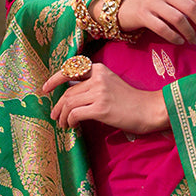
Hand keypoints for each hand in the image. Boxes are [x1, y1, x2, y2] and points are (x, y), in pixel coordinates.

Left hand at [41, 61, 168, 132]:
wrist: (150, 109)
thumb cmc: (131, 100)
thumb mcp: (111, 84)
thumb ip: (92, 85)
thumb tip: (70, 96)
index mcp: (99, 69)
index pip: (70, 70)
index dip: (54, 79)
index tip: (45, 88)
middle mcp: (98, 78)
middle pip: (68, 92)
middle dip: (58, 106)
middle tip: (55, 116)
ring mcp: (99, 93)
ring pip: (69, 103)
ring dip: (62, 116)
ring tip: (63, 124)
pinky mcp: (101, 108)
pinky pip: (75, 114)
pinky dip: (70, 121)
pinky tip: (73, 126)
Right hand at [116, 0, 195, 44]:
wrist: (124, 6)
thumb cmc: (154, 3)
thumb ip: (186, 0)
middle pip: (191, 8)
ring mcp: (151, 1)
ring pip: (178, 19)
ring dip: (190, 32)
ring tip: (194, 40)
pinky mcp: (142, 14)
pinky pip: (163, 28)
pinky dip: (174, 37)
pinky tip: (180, 41)